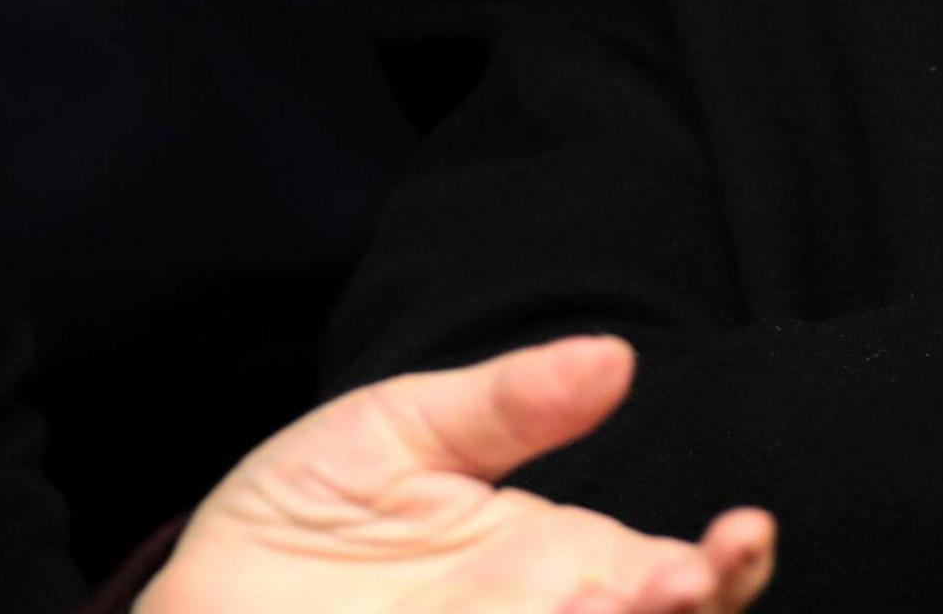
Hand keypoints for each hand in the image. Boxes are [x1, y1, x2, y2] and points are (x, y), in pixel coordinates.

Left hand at [144, 336, 775, 613]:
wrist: (200, 594)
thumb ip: (508, 403)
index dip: (727, 565)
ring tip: (594, 604)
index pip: (676, 574)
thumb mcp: (400, 428)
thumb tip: (616, 355)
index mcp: (565, 562)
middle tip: (678, 584)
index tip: (742, 532)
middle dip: (683, 612)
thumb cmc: (309, 509)